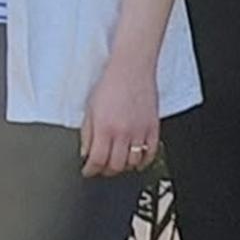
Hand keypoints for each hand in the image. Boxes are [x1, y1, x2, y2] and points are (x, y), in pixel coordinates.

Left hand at [80, 54, 162, 177]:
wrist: (132, 68)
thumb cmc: (110, 84)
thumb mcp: (90, 108)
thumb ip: (87, 133)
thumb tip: (85, 153)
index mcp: (105, 127)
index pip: (97, 160)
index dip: (90, 170)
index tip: (88, 171)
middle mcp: (123, 132)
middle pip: (116, 166)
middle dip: (105, 171)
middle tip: (101, 168)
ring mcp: (140, 131)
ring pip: (133, 163)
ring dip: (124, 167)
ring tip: (117, 163)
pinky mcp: (153, 128)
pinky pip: (151, 153)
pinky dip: (143, 162)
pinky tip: (136, 161)